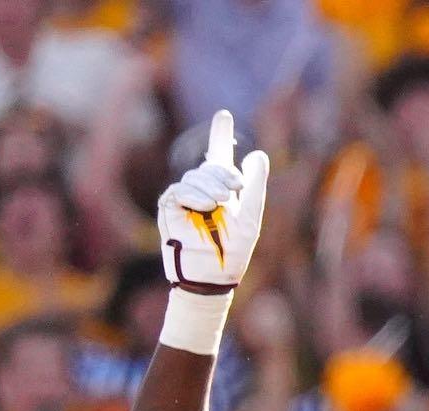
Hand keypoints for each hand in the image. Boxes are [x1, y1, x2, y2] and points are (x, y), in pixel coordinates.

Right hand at [159, 110, 267, 298]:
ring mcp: (185, 199)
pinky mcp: (170, 208)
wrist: (212, 277)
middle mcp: (203, 191)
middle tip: (234, 190)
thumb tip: (258, 154)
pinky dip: (194, 195)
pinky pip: (180, 190)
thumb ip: (254, 187)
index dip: (220, 135)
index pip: (220, 157)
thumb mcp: (250, 218)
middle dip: (223, 173)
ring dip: (210, 186)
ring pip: (195, 176)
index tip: (224, 115)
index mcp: (223, 191)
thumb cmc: (233, 252)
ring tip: (220, 204)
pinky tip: (206, 206)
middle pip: (211, 165)